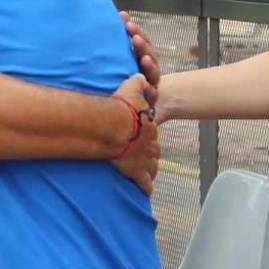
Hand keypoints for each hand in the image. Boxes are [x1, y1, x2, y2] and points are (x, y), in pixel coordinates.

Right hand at [110, 74, 159, 194]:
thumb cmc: (121, 107)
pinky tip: (147, 192)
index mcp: (148, 126)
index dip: (147, 136)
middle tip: (146, 158)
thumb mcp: (131, 87)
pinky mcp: (136, 171)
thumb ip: (137, 82)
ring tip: (147, 174)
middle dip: (150, 155)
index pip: (151, 133)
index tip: (143, 137)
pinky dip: (146, 187)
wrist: (114, 125)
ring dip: (149, 170)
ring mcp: (144, 159)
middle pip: (154, 152)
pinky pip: (144, 183)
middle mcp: (149, 144)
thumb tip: (141, 76)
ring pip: (151, 167)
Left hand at [120, 11, 160, 104]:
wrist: (132, 111)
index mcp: (140, 58)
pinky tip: (145, 86)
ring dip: (149, 65)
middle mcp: (147, 70)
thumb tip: (108, 20)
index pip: (141, 41)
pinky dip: (149, 90)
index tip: (126, 21)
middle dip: (142, 45)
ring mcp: (150, 85)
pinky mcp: (149, 102)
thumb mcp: (116, 63)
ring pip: (153, 73)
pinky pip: (151, 95)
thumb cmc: (120, 83)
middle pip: (149, 55)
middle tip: (134, 37)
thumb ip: (115, 46)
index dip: (136, 31)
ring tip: (144, 58)